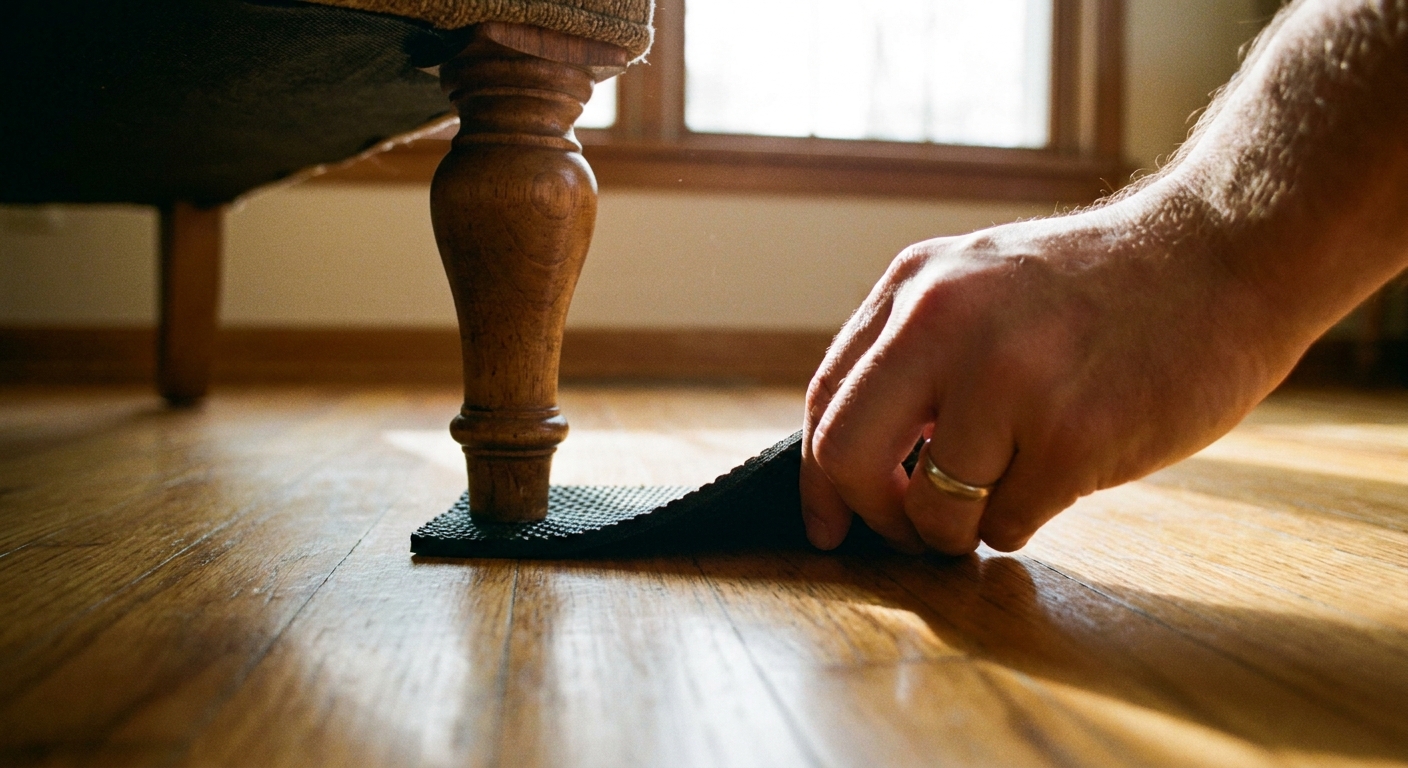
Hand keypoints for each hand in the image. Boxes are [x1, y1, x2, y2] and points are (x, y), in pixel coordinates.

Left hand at [800, 190, 1299, 554]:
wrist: (1224, 258)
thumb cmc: (1102, 289)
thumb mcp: (981, 283)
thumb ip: (914, 350)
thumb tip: (855, 460)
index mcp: (915, 286)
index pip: (826, 400)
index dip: (820, 480)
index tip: (828, 524)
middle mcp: (944, 325)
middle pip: (848, 457)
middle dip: (874, 517)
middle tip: (914, 533)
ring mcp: (1006, 381)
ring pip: (933, 511)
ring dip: (961, 528)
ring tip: (1010, 489)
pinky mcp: (1070, 437)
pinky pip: (1007, 526)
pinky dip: (1023, 521)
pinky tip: (1066, 472)